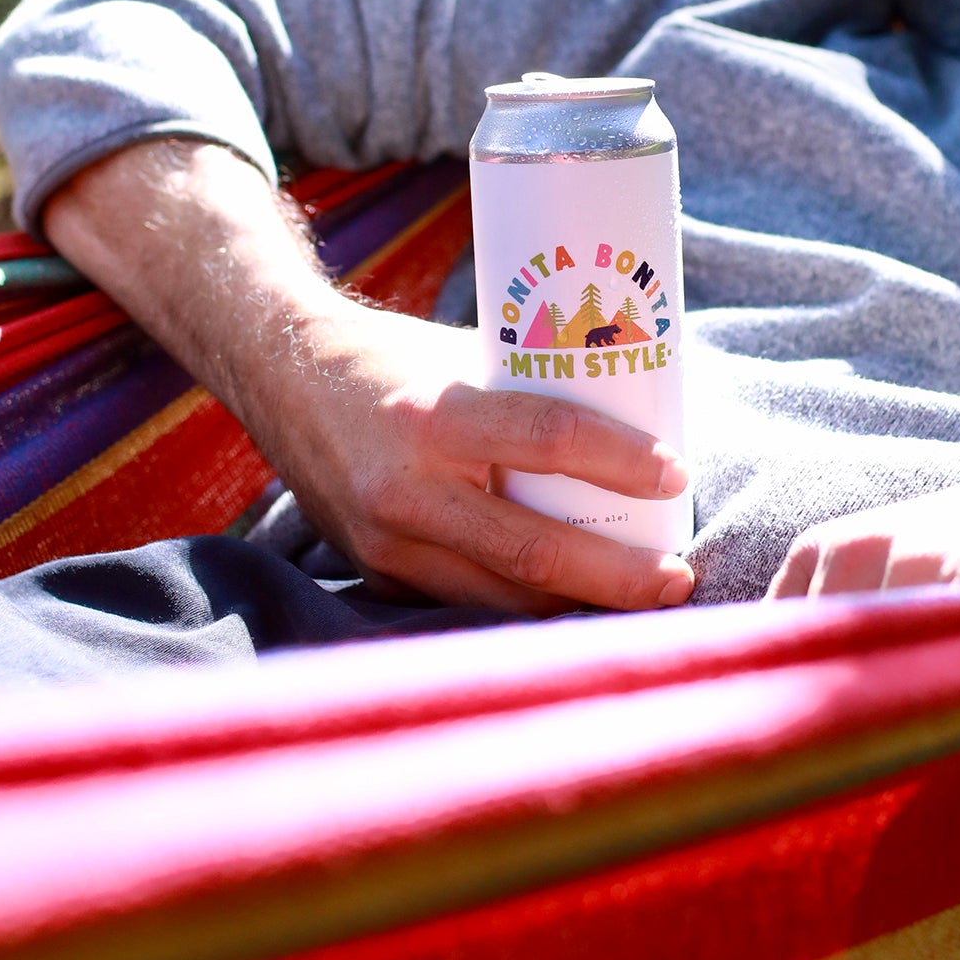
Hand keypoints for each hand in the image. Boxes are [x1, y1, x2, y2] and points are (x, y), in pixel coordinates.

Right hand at [36, 134, 693, 614]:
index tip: (676, 475)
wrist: (281, 381)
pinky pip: (466, 599)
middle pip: (532, 551)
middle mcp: (404, 491)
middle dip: (616, 576)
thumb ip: (530, 395)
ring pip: (503, 595)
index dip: (619, 462)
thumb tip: (639, 406)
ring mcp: (387, 544)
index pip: (545, 440)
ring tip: (640, 595)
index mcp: (432, 417)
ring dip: (577, 603)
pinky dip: (524, 603)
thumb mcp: (462, 357)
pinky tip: (571, 602)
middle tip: (677, 579)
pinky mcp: (379, 573)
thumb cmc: (392, 361)